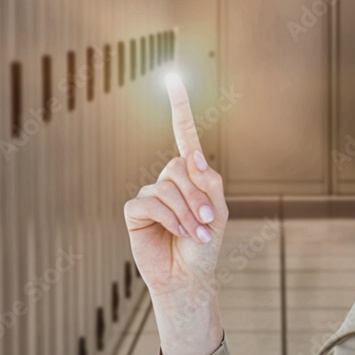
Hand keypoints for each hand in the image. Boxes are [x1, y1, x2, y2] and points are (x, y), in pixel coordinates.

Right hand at [124, 73, 228, 300]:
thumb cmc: (205, 245)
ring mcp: (151, 194)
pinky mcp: (135, 211)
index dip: (179, 107)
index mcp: (191, 175)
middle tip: (207, 223)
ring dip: (186, 213)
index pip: (184, 136)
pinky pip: (150, 202)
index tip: (172, 78)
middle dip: (197, 196)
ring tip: (196, 234)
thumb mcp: (219, 211)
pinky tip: (176, 234)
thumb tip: (192, 156)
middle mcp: (169, 179)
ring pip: (167, 187)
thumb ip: (210, 181)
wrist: (188, 277)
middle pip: (180, 168)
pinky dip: (169, 219)